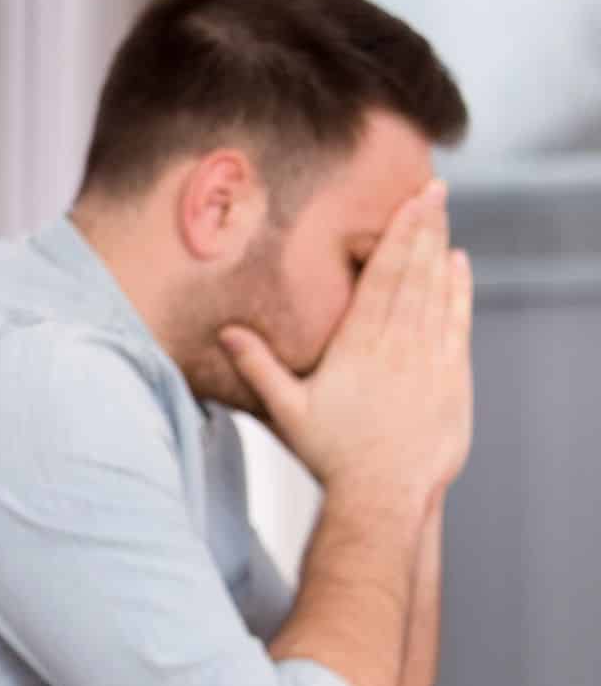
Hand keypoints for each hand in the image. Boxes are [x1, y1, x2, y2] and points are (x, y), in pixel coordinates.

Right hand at [219, 181, 473, 502]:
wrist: (384, 495)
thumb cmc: (331, 455)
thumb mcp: (287, 411)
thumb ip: (259, 366)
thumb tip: (227, 332)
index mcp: (358, 347)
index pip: (381, 279)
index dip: (397, 237)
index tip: (408, 203)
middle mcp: (397, 345)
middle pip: (413, 275)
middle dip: (424, 229)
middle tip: (433, 190)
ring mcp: (429, 361)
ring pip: (437, 292)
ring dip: (441, 250)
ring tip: (443, 215)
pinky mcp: (451, 380)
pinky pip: (457, 323)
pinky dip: (460, 291)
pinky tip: (459, 265)